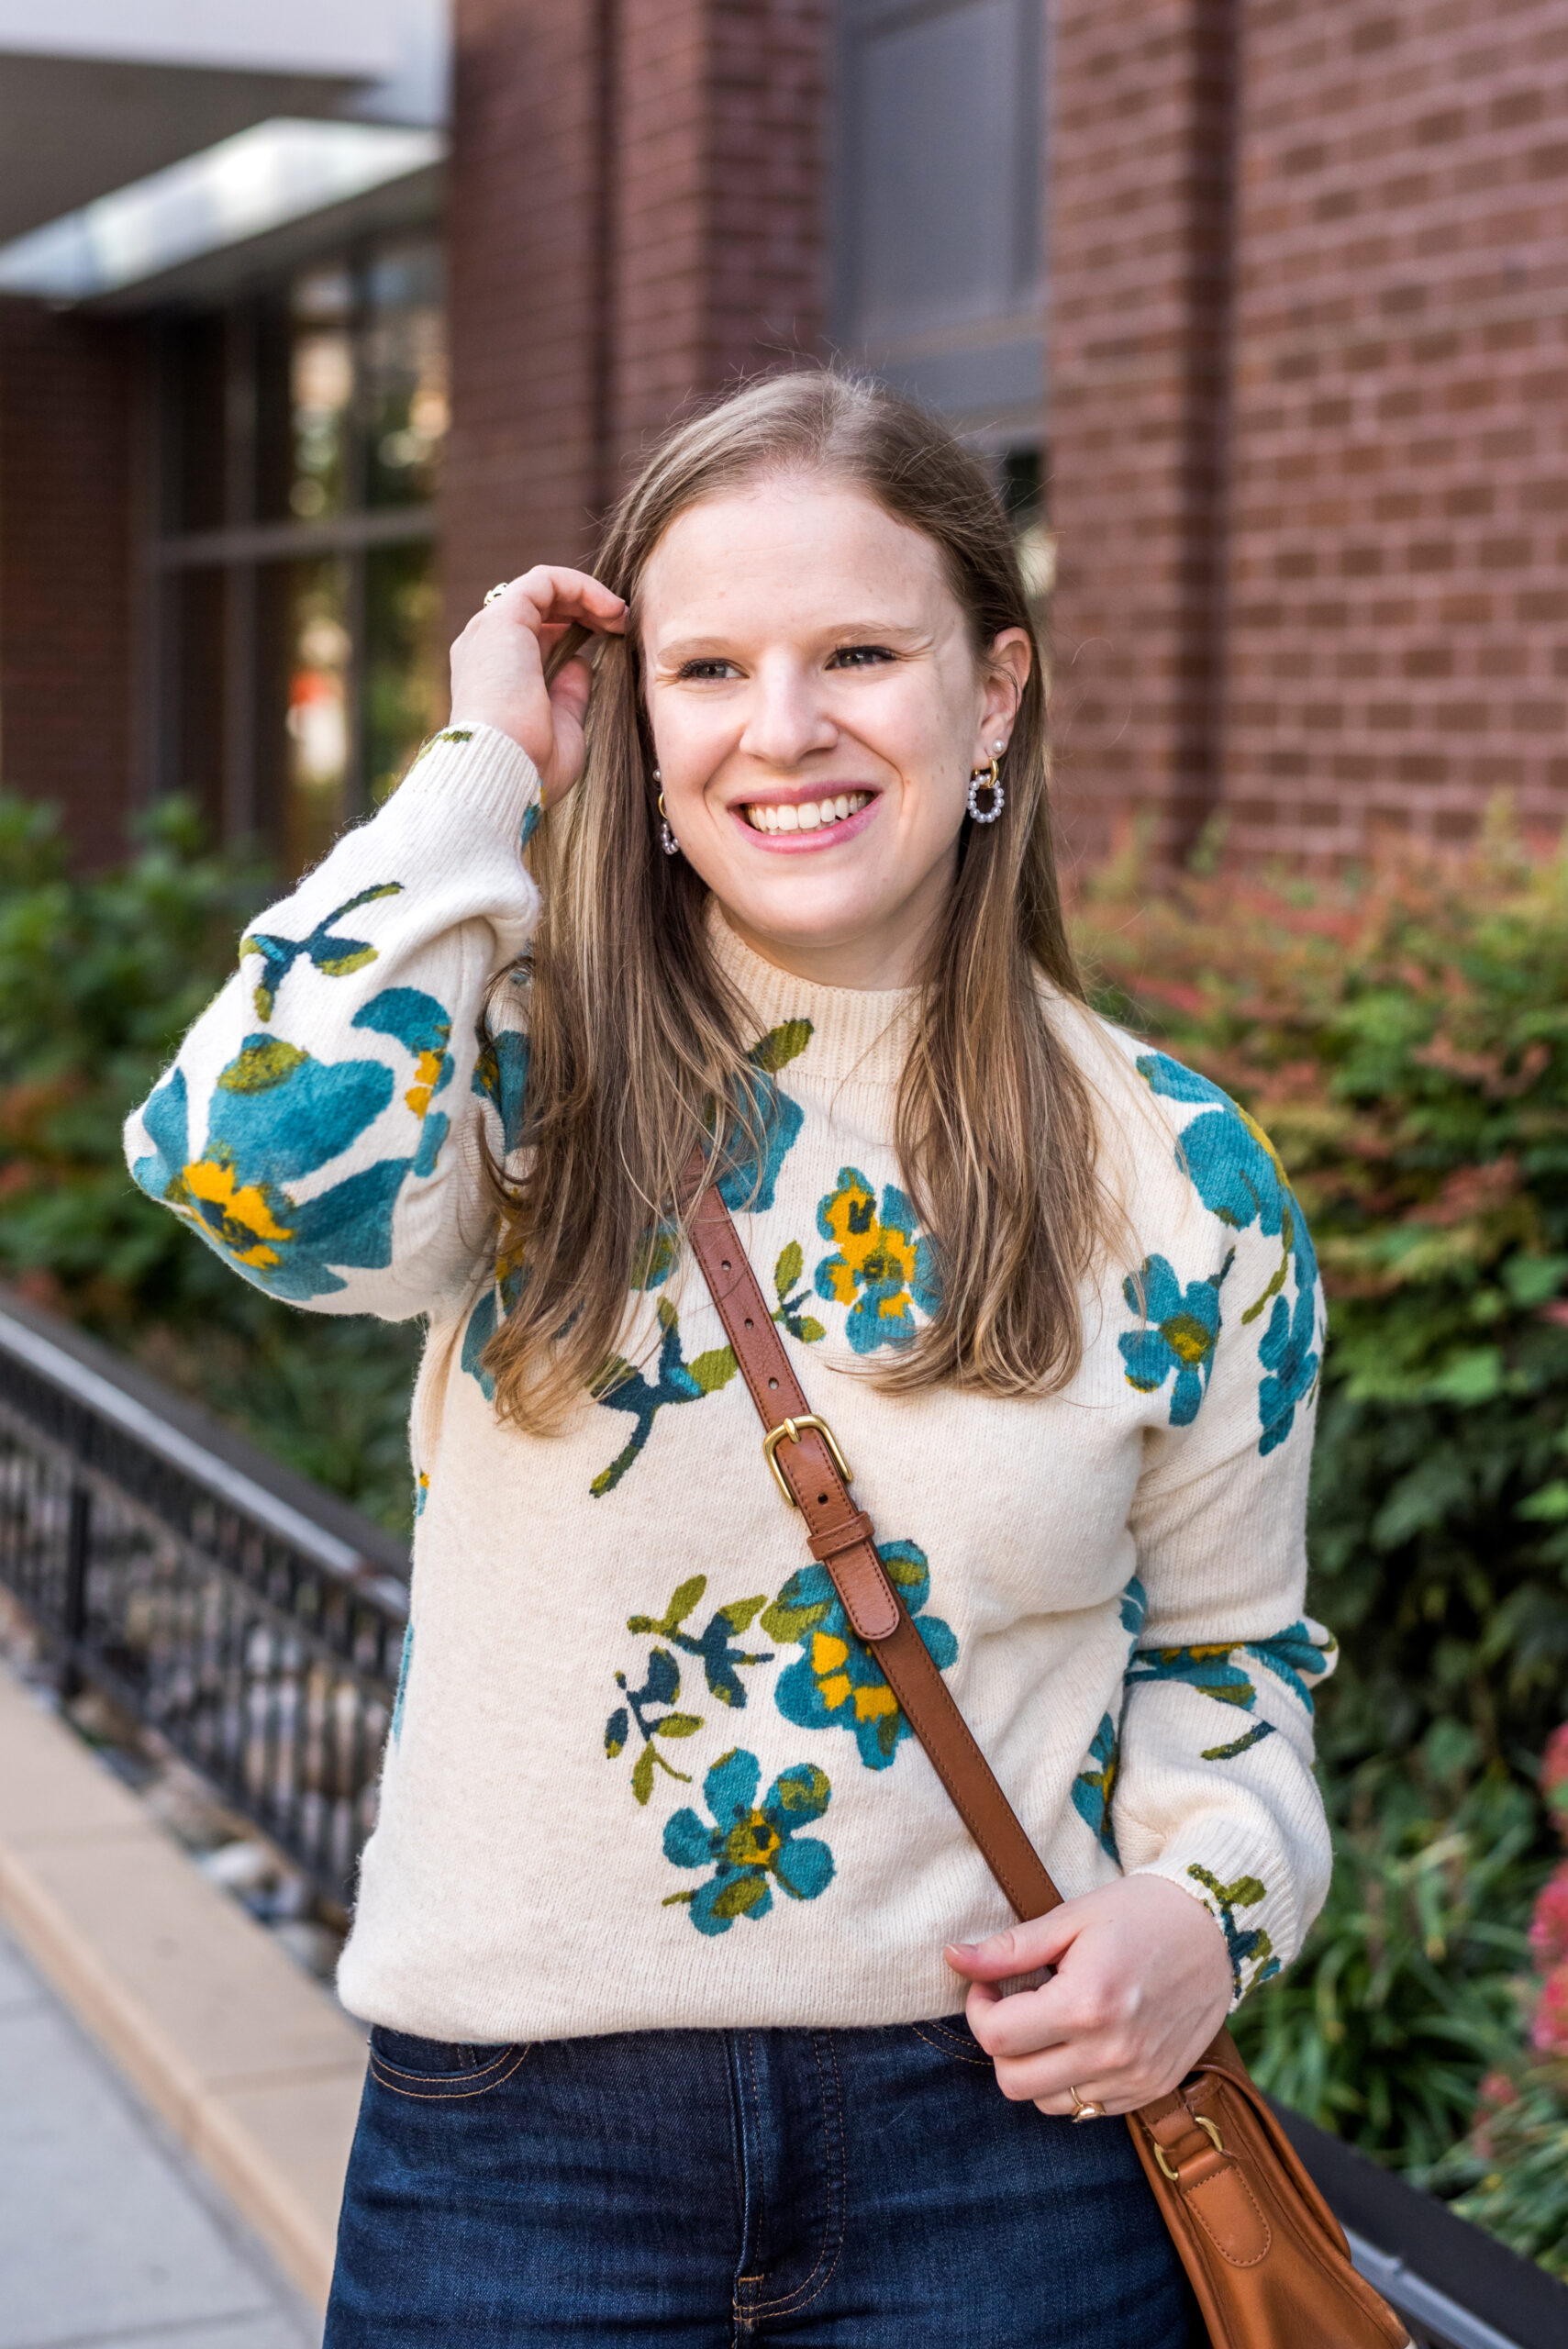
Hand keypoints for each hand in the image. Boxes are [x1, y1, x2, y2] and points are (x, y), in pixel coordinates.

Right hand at [448, 566, 625, 805]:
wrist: (502, 772)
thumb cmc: (532, 765)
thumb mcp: (561, 727)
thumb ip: (570, 693)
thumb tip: (582, 662)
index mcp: (497, 675)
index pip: (537, 635)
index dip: (578, 630)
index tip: (616, 641)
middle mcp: (487, 647)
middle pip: (540, 608)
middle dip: (586, 609)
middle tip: (623, 625)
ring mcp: (490, 630)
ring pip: (542, 588)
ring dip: (587, 595)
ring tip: (620, 615)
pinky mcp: (501, 618)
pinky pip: (544, 581)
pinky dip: (581, 586)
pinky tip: (609, 608)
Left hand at [944, 1875, 1232, 2115]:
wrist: (1217, 1930)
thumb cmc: (1140, 1914)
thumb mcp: (1070, 1919)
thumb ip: (1009, 1948)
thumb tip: (953, 1958)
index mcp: (1086, 2004)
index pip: (997, 2037)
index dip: (978, 2008)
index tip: (987, 1983)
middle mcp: (1111, 2052)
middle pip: (1014, 2082)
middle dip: (1001, 2043)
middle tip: (1014, 2004)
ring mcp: (1135, 2078)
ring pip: (1047, 2104)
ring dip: (1033, 2067)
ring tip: (1050, 2021)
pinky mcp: (1151, 2090)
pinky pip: (1088, 2108)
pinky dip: (1071, 2081)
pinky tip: (1081, 2039)